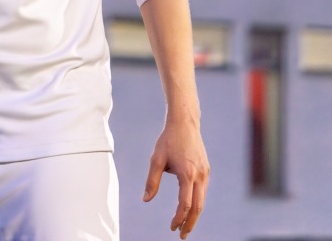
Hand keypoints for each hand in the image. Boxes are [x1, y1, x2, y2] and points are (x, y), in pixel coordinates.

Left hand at [143, 116, 208, 237]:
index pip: (185, 204)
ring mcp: (205, 173)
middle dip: (190, 223)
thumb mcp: (156, 159)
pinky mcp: (206, 170)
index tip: (171, 227)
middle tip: (182, 235)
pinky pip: (203, 191)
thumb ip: (152, 180)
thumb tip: (145, 200)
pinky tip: (189, 208)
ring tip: (184, 225)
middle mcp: (199, 175)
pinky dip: (197, 203)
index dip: (178, 218)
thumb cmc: (168, 139)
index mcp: (187, 173)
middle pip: (198, 207)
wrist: (185, 123)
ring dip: (194, 215)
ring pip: (202, 201)